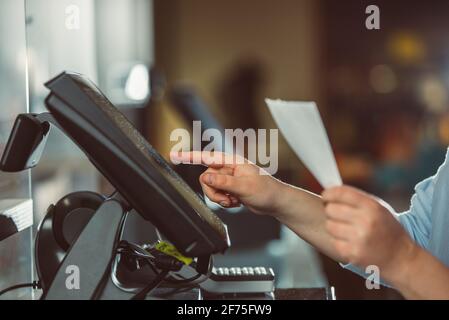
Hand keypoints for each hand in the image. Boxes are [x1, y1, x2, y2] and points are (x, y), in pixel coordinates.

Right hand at [170, 151, 285, 214]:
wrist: (275, 202)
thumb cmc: (266, 190)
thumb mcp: (243, 186)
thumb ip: (223, 182)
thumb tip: (206, 177)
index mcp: (232, 162)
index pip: (206, 157)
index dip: (189, 157)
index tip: (174, 156)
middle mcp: (228, 169)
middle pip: (206, 178)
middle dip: (213, 191)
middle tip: (225, 198)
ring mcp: (229, 179)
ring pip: (210, 188)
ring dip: (219, 198)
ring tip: (233, 201)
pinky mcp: (230, 189)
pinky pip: (217, 195)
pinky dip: (224, 201)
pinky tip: (236, 202)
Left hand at [322, 185, 417, 280]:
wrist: (401, 259)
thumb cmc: (387, 230)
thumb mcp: (379, 209)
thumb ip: (357, 200)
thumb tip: (331, 191)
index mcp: (372, 207)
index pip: (341, 193)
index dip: (329, 193)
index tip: (325, 196)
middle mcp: (365, 222)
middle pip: (331, 209)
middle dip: (331, 211)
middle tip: (338, 215)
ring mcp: (359, 239)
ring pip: (329, 225)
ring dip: (333, 226)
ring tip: (346, 229)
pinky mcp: (352, 253)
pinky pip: (333, 241)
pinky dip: (338, 241)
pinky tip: (350, 241)